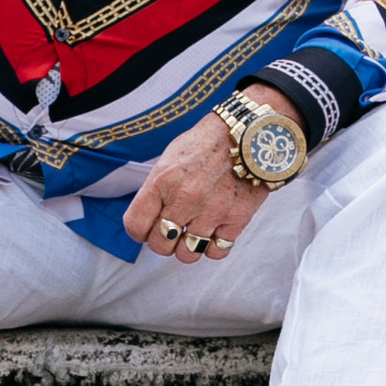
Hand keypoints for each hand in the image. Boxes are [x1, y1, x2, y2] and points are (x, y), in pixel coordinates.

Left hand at [121, 87, 297, 265]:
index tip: (148, 228)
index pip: (135, 226)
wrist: (249, 130)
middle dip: (163, 241)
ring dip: (188, 246)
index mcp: (163, 180)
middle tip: (173, 230)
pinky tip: (215, 230)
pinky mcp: (236, 219)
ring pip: (187, 254)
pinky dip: (214, 246)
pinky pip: (216, 251)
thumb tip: (149, 216)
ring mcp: (211, 211)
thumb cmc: (209, 141)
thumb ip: (157, 188)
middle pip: (159, 245)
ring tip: (194, 231)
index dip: (140, 231)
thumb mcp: (172, 156)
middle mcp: (185, 198)